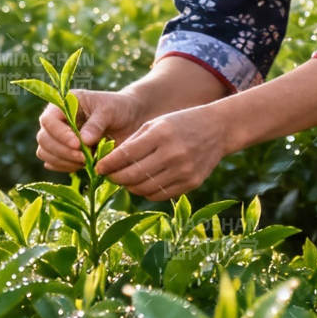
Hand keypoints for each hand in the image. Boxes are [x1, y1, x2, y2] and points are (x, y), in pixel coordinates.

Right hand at [35, 89, 147, 172]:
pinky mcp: (62, 151)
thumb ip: (96, 123)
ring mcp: (57, 137)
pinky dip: (65, 167)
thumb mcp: (109, 110)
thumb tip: (83, 140)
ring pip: (45, 152)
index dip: (60, 134)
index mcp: (63, 104)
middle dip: (62, 151)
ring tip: (86, 161)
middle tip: (84, 157)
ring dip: (63, 161)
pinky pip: (53, 162)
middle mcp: (56, 120)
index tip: (78, 144)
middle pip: (43, 139)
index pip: (48, 120)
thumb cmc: (117, 108)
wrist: (128, 120)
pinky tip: (83, 165)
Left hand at [92, 106, 227, 201]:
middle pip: (133, 175)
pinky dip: (146, 192)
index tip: (98, 167)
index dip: (108, 164)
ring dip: (129, 186)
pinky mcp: (192, 183)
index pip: (126, 155)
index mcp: (161, 134)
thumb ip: (134, 142)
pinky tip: (142, 184)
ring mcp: (184, 171)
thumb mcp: (156, 123)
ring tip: (124, 179)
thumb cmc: (180, 123)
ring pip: (145, 189)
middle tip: (108, 175)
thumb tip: (109, 164)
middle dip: (115, 178)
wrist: (218, 129)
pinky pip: (160, 195)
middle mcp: (173, 154)